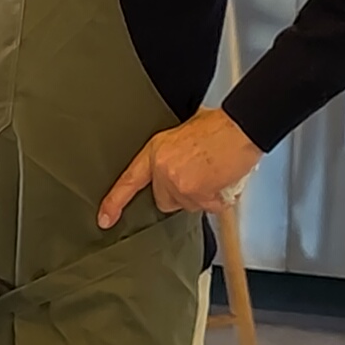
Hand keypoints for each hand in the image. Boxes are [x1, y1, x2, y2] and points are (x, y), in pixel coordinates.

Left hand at [97, 106, 260, 230]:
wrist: (238, 128)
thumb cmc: (217, 126)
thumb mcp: (183, 133)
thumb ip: (171, 154)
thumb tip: (176, 166)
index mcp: (156, 151)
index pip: (129, 181)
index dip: (115, 202)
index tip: (105, 218)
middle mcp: (164, 170)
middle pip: (164, 200)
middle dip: (179, 194)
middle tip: (197, 176)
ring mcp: (180, 184)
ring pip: (188, 205)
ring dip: (201, 196)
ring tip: (213, 174)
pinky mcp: (199, 195)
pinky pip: (208, 208)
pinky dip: (217, 200)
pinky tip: (222, 180)